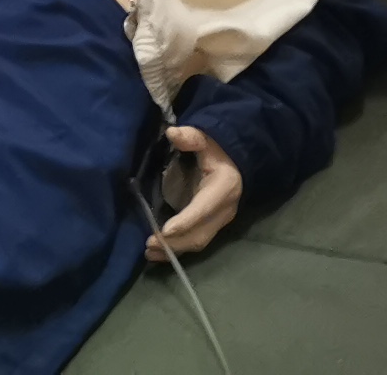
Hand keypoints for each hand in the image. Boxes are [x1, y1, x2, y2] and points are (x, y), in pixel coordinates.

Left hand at [146, 128, 244, 257]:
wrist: (236, 164)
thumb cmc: (217, 150)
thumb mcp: (206, 139)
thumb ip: (190, 136)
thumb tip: (172, 133)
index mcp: (225, 187)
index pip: (204, 208)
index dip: (186, 220)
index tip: (165, 230)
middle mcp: (225, 210)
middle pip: (200, 232)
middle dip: (175, 241)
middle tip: (149, 244)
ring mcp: (221, 222)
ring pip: (198, 242)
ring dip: (174, 250)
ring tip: (150, 253)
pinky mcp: (214, 228)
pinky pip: (196, 242)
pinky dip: (178, 250)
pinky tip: (159, 254)